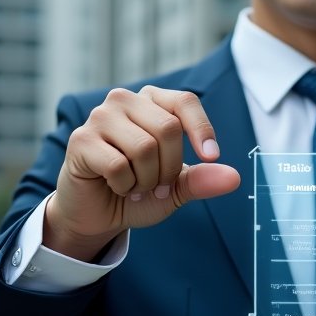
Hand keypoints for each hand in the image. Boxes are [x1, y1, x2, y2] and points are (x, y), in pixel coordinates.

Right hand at [44, 86, 240, 260]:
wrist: (99, 215)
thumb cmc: (139, 192)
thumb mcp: (177, 188)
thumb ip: (203, 180)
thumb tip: (234, 178)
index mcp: (151, 101)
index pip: (185, 101)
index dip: (202, 129)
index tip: (211, 157)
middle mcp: (124, 100)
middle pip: (168, 128)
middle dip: (170, 168)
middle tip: (158, 185)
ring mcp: (100, 117)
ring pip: (144, 147)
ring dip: (146, 180)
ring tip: (135, 186)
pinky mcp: (81, 140)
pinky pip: (118, 165)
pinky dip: (124, 186)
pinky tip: (116, 187)